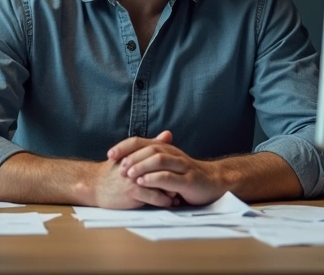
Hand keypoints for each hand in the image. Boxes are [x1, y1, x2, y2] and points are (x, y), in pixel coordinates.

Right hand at [88, 132, 176, 208]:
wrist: (94, 185)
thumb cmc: (114, 171)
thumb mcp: (130, 154)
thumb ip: (150, 144)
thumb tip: (168, 134)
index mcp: (138, 152)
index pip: (161, 153)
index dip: (173, 161)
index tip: (182, 169)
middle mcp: (136, 164)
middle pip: (162, 168)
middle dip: (174, 176)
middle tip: (184, 182)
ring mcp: (134, 177)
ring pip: (160, 183)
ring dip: (171, 190)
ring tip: (179, 195)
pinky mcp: (132, 192)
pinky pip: (154, 197)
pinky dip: (164, 200)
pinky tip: (169, 203)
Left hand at [107, 130, 227, 205]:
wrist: (214, 182)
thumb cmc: (187, 176)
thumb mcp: (167, 166)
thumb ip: (150, 160)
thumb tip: (126, 158)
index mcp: (166, 149)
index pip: (141, 141)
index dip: (124, 146)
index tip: (109, 155)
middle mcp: (173, 154)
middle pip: (149, 148)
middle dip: (131, 156)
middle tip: (117, 166)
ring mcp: (182, 166)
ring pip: (159, 159)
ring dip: (141, 165)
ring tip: (128, 173)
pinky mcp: (188, 180)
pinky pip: (169, 177)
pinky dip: (154, 178)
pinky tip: (143, 182)